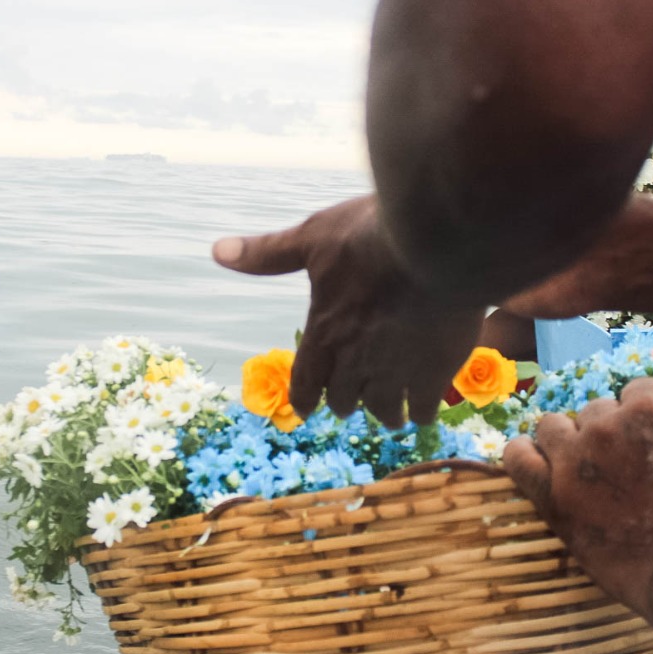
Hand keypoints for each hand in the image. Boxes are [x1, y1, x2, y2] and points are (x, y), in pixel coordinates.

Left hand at [212, 196, 485, 427]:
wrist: (434, 243)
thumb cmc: (370, 236)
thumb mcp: (313, 237)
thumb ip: (269, 253)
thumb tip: (217, 252)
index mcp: (324, 331)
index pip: (305, 380)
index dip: (304, 397)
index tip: (306, 410)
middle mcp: (356, 360)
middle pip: (344, 399)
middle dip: (345, 402)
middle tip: (351, 404)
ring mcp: (396, 370)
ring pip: (384, 409)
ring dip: (384, 415)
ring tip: (392, 417)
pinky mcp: (435, 371)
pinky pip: (423, 409)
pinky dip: (420, 413)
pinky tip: (424, 410)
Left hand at [503, 377, 652, 625]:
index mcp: (646, 411)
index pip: (637, 391)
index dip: (649, 413)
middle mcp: (604, 428)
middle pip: (596, 410)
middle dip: (610, 430)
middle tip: (625, 465)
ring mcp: (572, 461)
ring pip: (554, 426)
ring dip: (567, 438)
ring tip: (583, 464)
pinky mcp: (551, 495)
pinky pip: (518, 458)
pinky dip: (523, 453)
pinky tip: (534, 457)